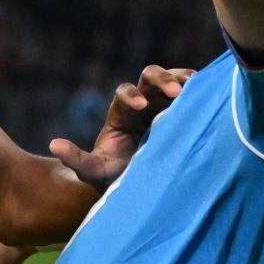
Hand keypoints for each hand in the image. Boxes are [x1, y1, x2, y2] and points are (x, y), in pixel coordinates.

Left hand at [49, 64, 192, 189]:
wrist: (143, 187)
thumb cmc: (117, 179)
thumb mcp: (95, 172)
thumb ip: (76, 160)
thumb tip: (53, 145)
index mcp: (122, 114)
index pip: (125, 93)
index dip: (132, 96)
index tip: (140, 107)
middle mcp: (145, 103)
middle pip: (150, 76)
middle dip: (161, 80)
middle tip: (175, 93)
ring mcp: (167, 104)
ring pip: (174, 78)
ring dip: (183, 79)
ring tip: (195, 86)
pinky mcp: (186, 111)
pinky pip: (193, 91)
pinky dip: (200, 88)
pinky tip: (210, 93)